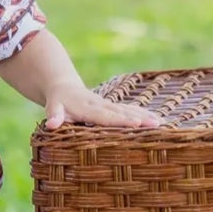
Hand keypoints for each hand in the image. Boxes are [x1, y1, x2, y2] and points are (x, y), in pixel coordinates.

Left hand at [44, 82, 162, 129]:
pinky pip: (129, 110)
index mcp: (87, 108)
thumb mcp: (53, 108)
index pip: (105, 116)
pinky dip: (142, 114)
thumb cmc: (58, 102)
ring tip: (161, 122)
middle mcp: (101, 105)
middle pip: (122, 112)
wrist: (64, 86)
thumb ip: (54, 116)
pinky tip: (157, 119)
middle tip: (156, 124)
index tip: (136, 124)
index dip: (120, 121)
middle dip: (139, 118)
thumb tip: (51, 125)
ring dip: (144, 116)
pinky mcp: (112, 107)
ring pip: (128, 110)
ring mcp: (108, 105)